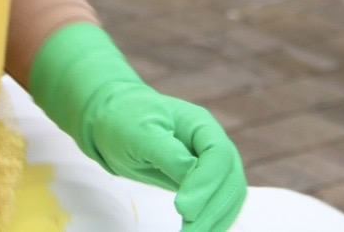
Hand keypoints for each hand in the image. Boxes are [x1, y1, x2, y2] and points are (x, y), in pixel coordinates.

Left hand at [29, 24, 245, 230]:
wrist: (113, 123)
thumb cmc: (125, 121)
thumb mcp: (141, 134)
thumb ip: (169, 155)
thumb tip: (192, 179)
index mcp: (200, 124)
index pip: (218, 155)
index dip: (206, 183)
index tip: (183, 209)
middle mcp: (211, 144)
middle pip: (230, 178)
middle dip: (212, 209)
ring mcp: (210, 164)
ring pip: (230, 195)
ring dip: (216, 219)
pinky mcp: (202, 182)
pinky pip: (218, 203)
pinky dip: (213, 220)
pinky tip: (199, 230)